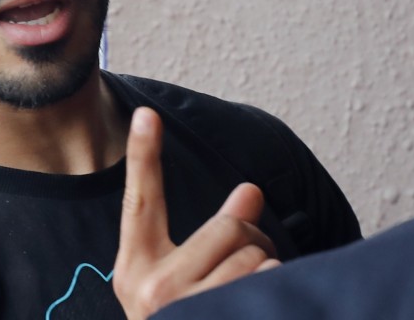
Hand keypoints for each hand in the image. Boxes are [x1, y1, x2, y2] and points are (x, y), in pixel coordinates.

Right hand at [113, 107, 280, 319]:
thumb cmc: (187, 317)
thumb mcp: (184, 278)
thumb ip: (212, 233)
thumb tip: (250, 190)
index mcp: (136, 268)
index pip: (141, 202)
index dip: (143, 157)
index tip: (146, 114)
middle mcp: (152, 290)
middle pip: (229, 228)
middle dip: (252, 238)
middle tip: (251, 257)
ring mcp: (181, 310)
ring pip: (254, 256)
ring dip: (267, 267)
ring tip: (252, 292)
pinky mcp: (214, 319)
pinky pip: (268, 284)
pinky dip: (276, 287)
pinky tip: (261, 305)